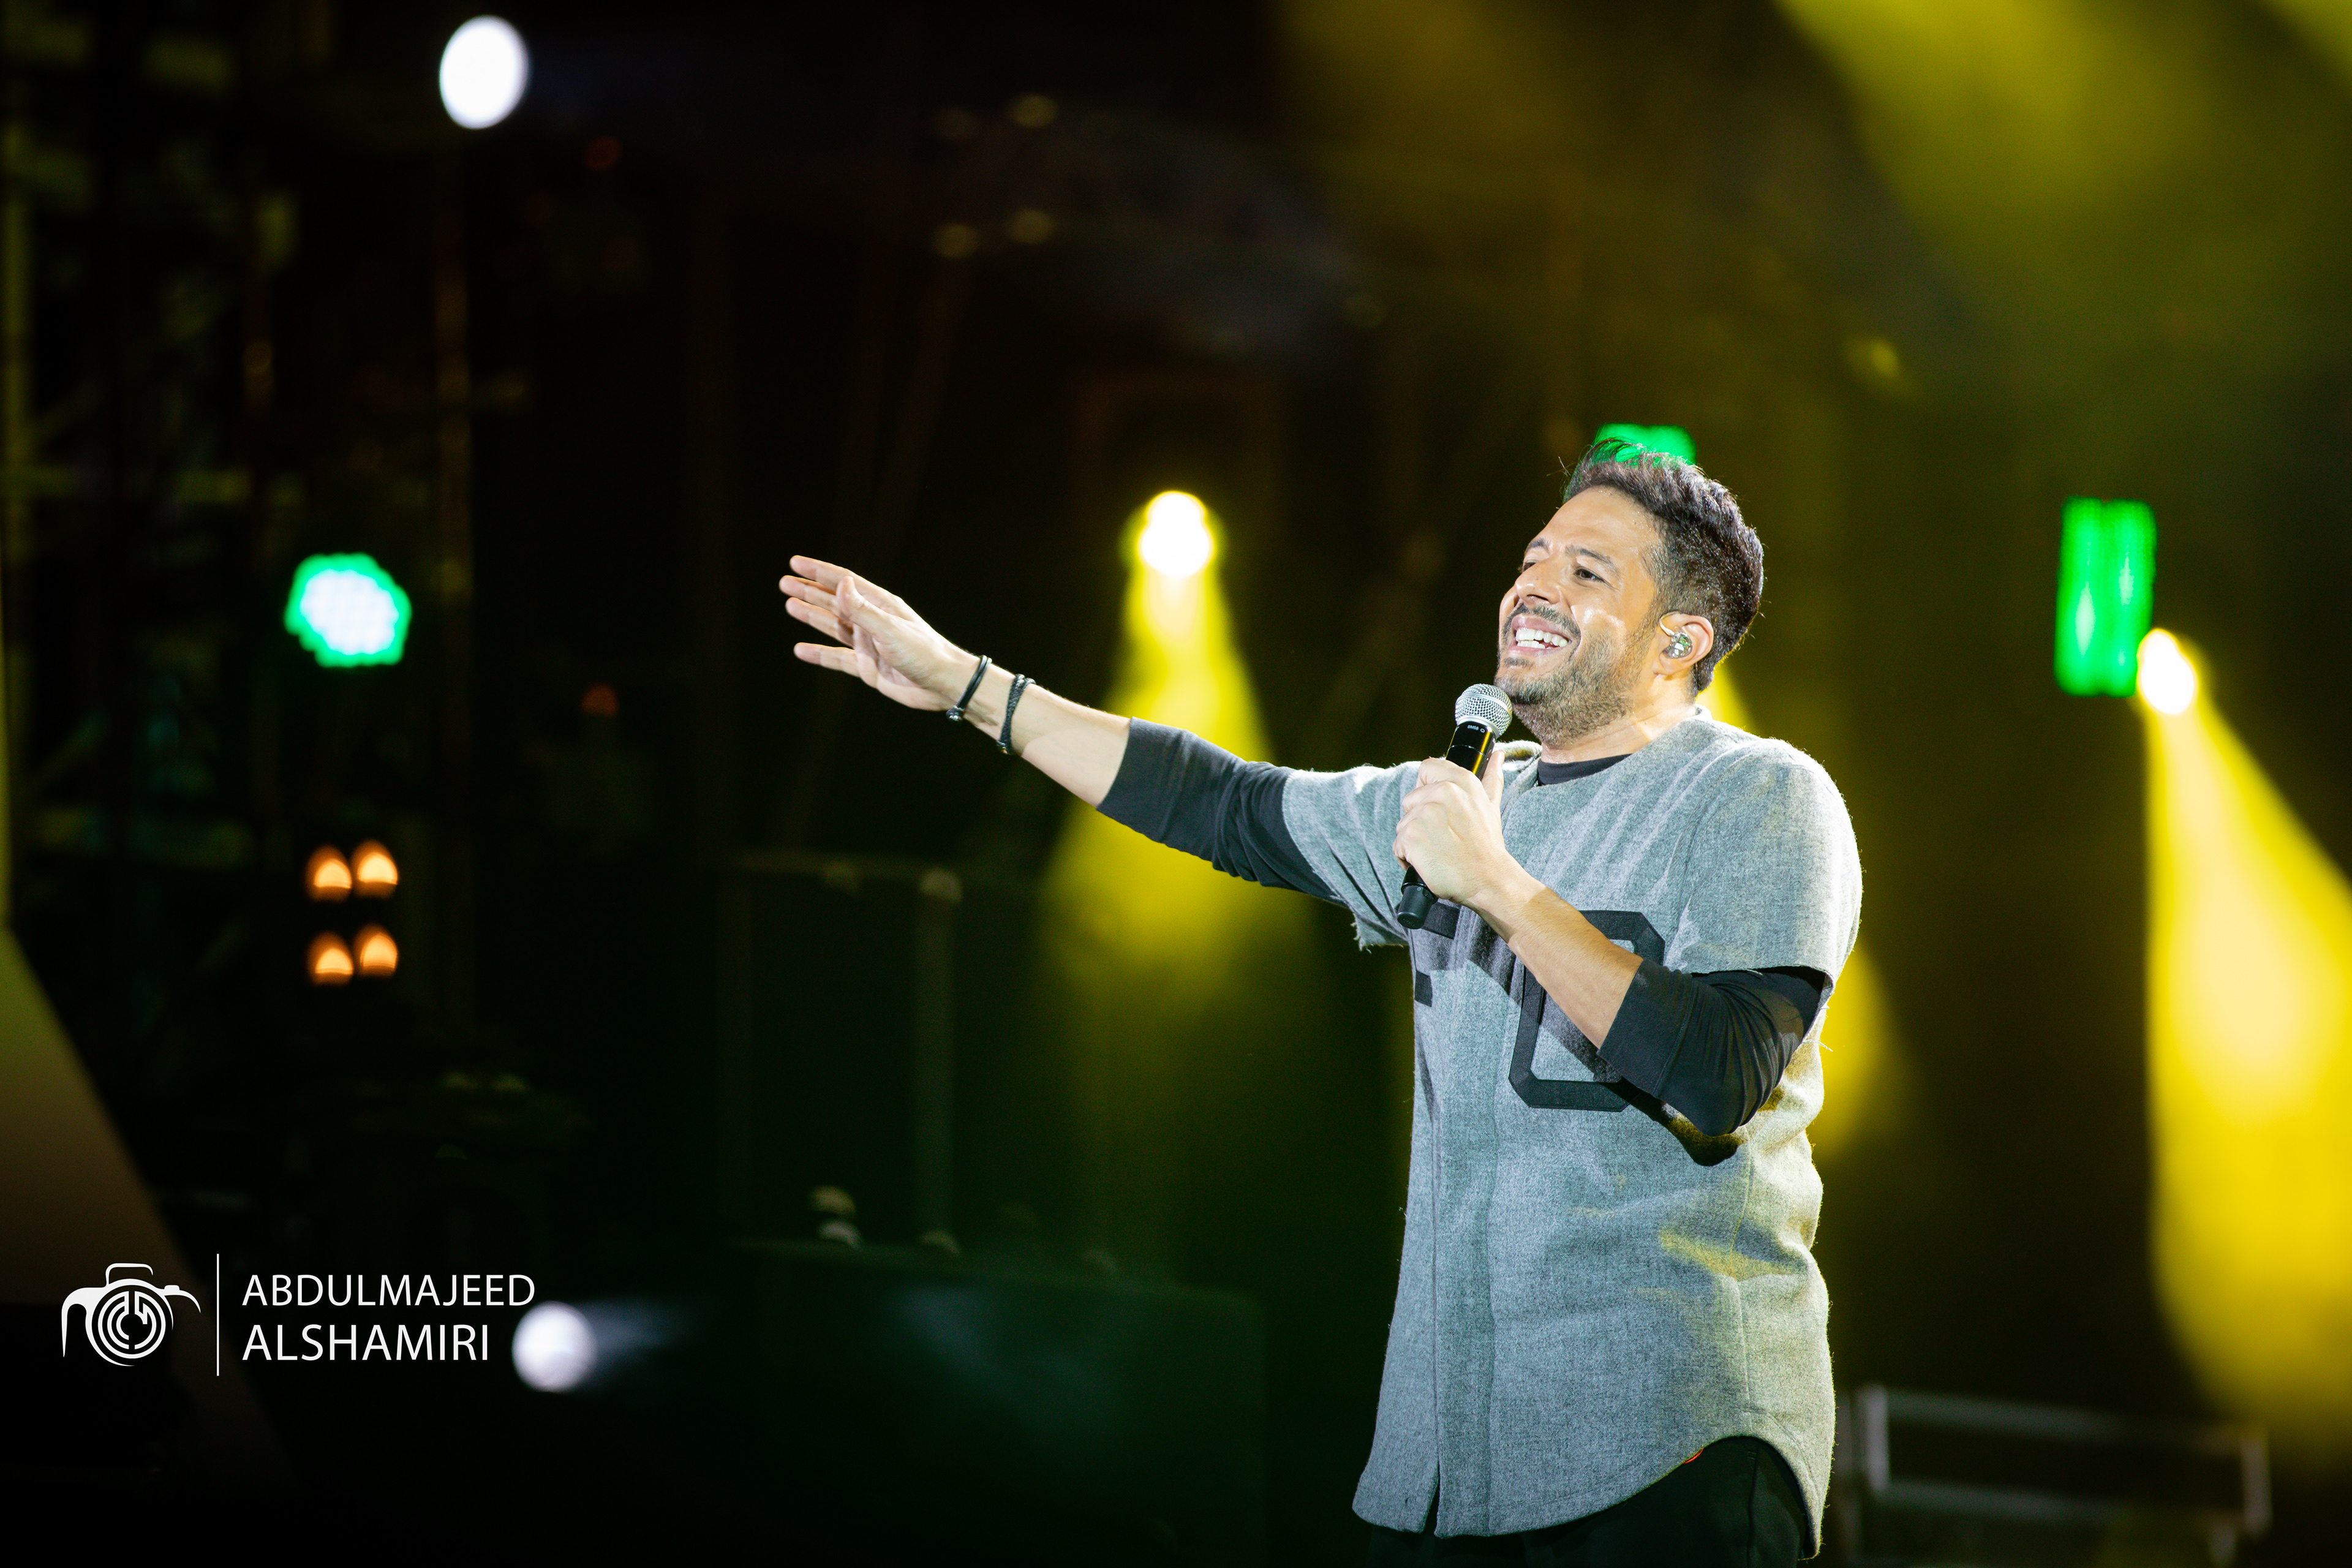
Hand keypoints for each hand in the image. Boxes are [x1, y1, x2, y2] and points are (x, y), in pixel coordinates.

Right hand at [779, 556, 973, 712]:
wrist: (943, 684)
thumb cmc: (923, 652)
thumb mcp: (889, 629)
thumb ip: (861, 609)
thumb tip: (840, 583)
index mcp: (880, 605)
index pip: (843, 582)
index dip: (819, 572)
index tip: (795, 563)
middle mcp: (872, 621)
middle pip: (835, 601)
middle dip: (810, 591)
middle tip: (784, 582)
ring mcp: (868, 644)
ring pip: (833, 626)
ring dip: (812, 616)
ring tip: (790, 605)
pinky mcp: (867, 667)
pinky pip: (837, 658)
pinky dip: (818, 654)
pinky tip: (801, 650)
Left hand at [1394, 751, 1525, 912]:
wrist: (1488, 880)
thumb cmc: (1487, 846)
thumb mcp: (1490, 806)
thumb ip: (1491, 777)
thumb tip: (1497, 755)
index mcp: (1460, 780)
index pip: (1426, 768)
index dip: (1426, 788)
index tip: (1437, 808)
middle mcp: (1442, 791)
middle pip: (1411, 799)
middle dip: (1421, 819)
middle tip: (1444, 837)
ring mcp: (1424, 813)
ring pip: (1403, 823)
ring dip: (1415, 840)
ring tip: (1438, 851)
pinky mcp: (1411, 835)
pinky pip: (1398, 845)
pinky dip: (1408, 857)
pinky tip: (1429, 862)